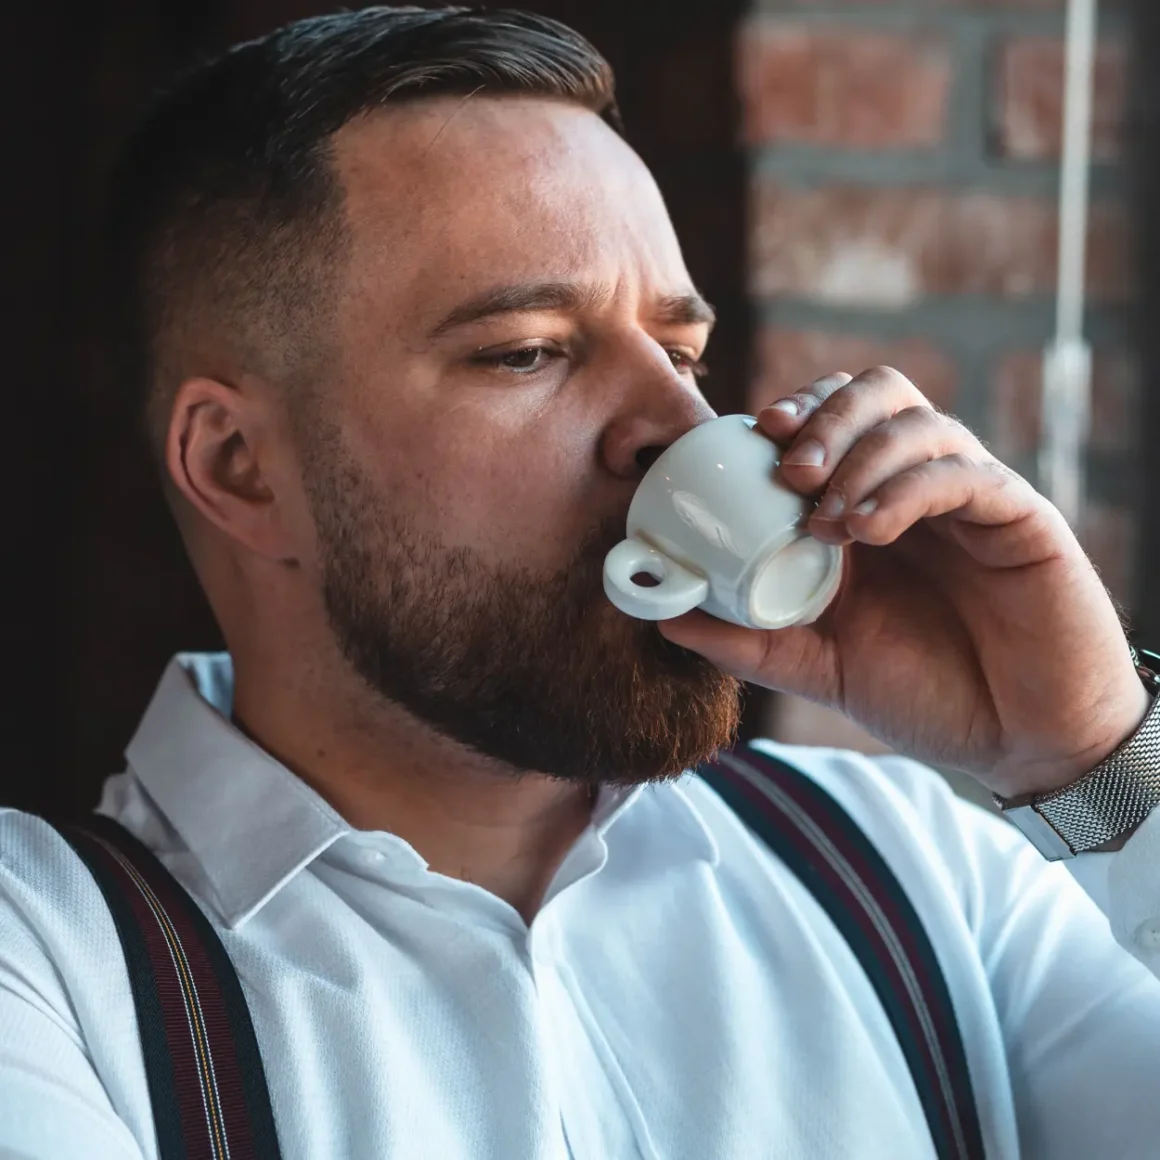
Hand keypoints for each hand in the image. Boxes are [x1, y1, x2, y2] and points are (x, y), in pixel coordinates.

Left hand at [658, 367, 1148, 797]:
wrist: (1022, 741)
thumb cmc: (926, 696)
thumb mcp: (819, 668)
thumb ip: (748, 640)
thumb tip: (665, 616)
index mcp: (870, 509)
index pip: (831, 422)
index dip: (792, 412)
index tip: (750, 434)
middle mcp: (917, 489)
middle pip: (877, 394)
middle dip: (824, 415)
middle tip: (787, 466)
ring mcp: (969, 498)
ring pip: (918, 422)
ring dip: (860, 454)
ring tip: (826, 517)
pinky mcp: (1018, 515)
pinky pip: (963, 472)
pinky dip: (907, 486)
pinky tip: (870, 527)